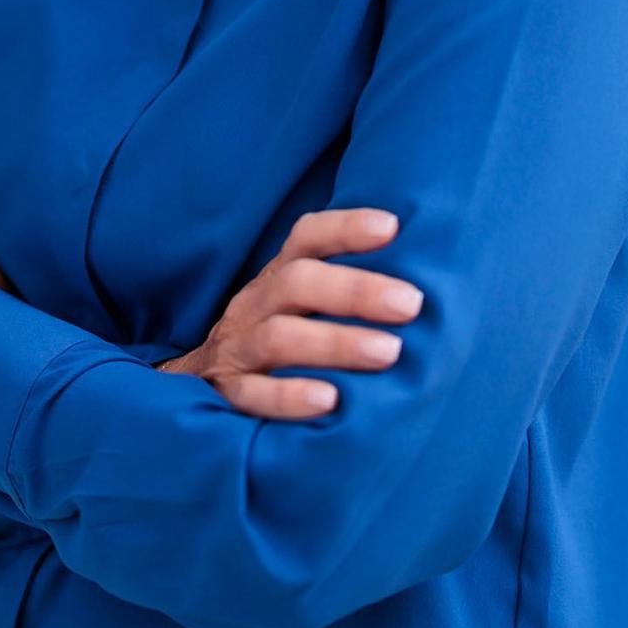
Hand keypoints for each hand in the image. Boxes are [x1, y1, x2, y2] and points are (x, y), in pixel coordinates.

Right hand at [156, 208, 423, 419]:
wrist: (197, 387)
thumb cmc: (276, 341)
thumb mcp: (298, 307)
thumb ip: (342, 291)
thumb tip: (429, 278)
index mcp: (277, 279)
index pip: (305, 239)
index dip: (345, 228)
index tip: (392, 227)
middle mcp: (255, 305)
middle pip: (297, 283)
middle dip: (356, 290)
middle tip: (411, 304)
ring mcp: (237, 349)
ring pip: (278, 337)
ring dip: (335, 341)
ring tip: (388, 352)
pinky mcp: (226, 395)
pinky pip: (253, 395)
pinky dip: (290, 396)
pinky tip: (330, 401)